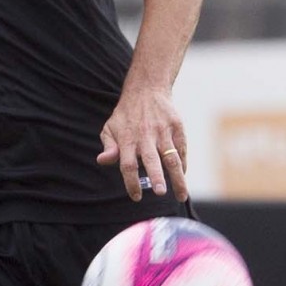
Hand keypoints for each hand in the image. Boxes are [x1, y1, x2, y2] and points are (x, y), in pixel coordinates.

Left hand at [97, 87, 188, 201]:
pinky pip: (182, 149)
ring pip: (172, 157)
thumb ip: (108, 146)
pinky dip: (183, 164)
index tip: (136, 196)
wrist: (147, 88)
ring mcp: (163, 131)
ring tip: (181, 196)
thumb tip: (102, 160)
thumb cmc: (126, 114)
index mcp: (127, 139)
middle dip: (157, 177)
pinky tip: (182, 176)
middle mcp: (146, 135)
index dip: (131, 182)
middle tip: (160, 193)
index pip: (128, 165)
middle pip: (151, 160)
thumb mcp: (110, 127)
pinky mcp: (177, 126)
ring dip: (178, 178)